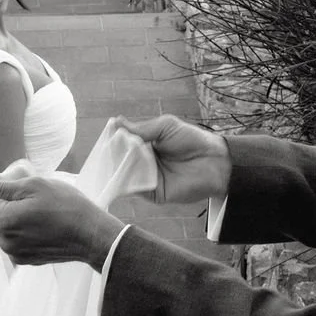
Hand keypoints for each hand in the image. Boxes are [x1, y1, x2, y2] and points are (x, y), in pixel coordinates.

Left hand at [0, 173, 125, 268]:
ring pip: (5, 230)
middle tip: (30, 198)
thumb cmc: (66, 206)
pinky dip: (25, 233)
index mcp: (3, 222)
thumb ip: (0, 186)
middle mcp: (5, 242)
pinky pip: (16, 242)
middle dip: (5, 206)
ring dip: (16, 219)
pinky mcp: (27, 260)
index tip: (3, 189)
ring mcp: (16, 254)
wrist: (91, 235)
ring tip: (40, 212)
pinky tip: (44, 226)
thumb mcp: (33, 186)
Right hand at [112, 115, 229, 204]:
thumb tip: (116, 122)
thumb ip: (141, 128)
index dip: (113, 141)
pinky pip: (133, 189)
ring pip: (123, 174)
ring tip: (105, 164)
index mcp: (146, 145)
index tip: (104, 138)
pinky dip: (123, 184)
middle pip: (120, 160)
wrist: (214, 161)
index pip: (123, 144)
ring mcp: (146, 178)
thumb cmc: (192, 140)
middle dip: (111, 156)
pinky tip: (116, 176)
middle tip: (101, 152)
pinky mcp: (151, 193)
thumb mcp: (165, 127)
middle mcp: (143, 162)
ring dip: (114, 169)